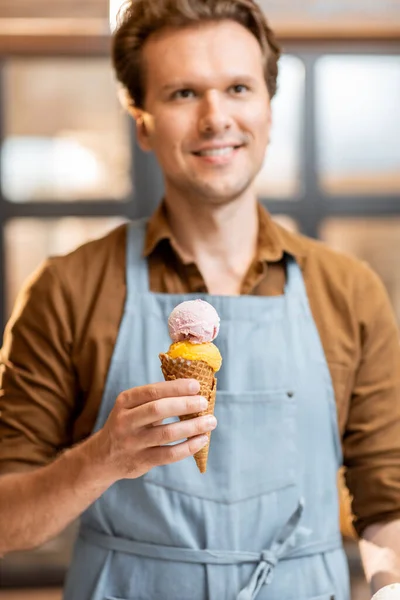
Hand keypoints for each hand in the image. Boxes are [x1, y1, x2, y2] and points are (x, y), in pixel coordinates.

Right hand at [94, 379, 216, 479]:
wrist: (103, 457)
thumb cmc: (128, 424)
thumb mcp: (132, 407)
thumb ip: (155, 399)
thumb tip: (192, 390)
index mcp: (125, 401)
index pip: (152, 391)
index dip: (175, 387)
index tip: (196, 385)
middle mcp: (125, 421)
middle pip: (158, 409)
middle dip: (185, 405)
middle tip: (204, 403)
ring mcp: (132, 443)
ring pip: (166, 433)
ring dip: (192, 427)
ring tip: (210, 421)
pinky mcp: (140, 461)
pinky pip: (169, 454)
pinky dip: (188, 447)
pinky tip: (201, 440)